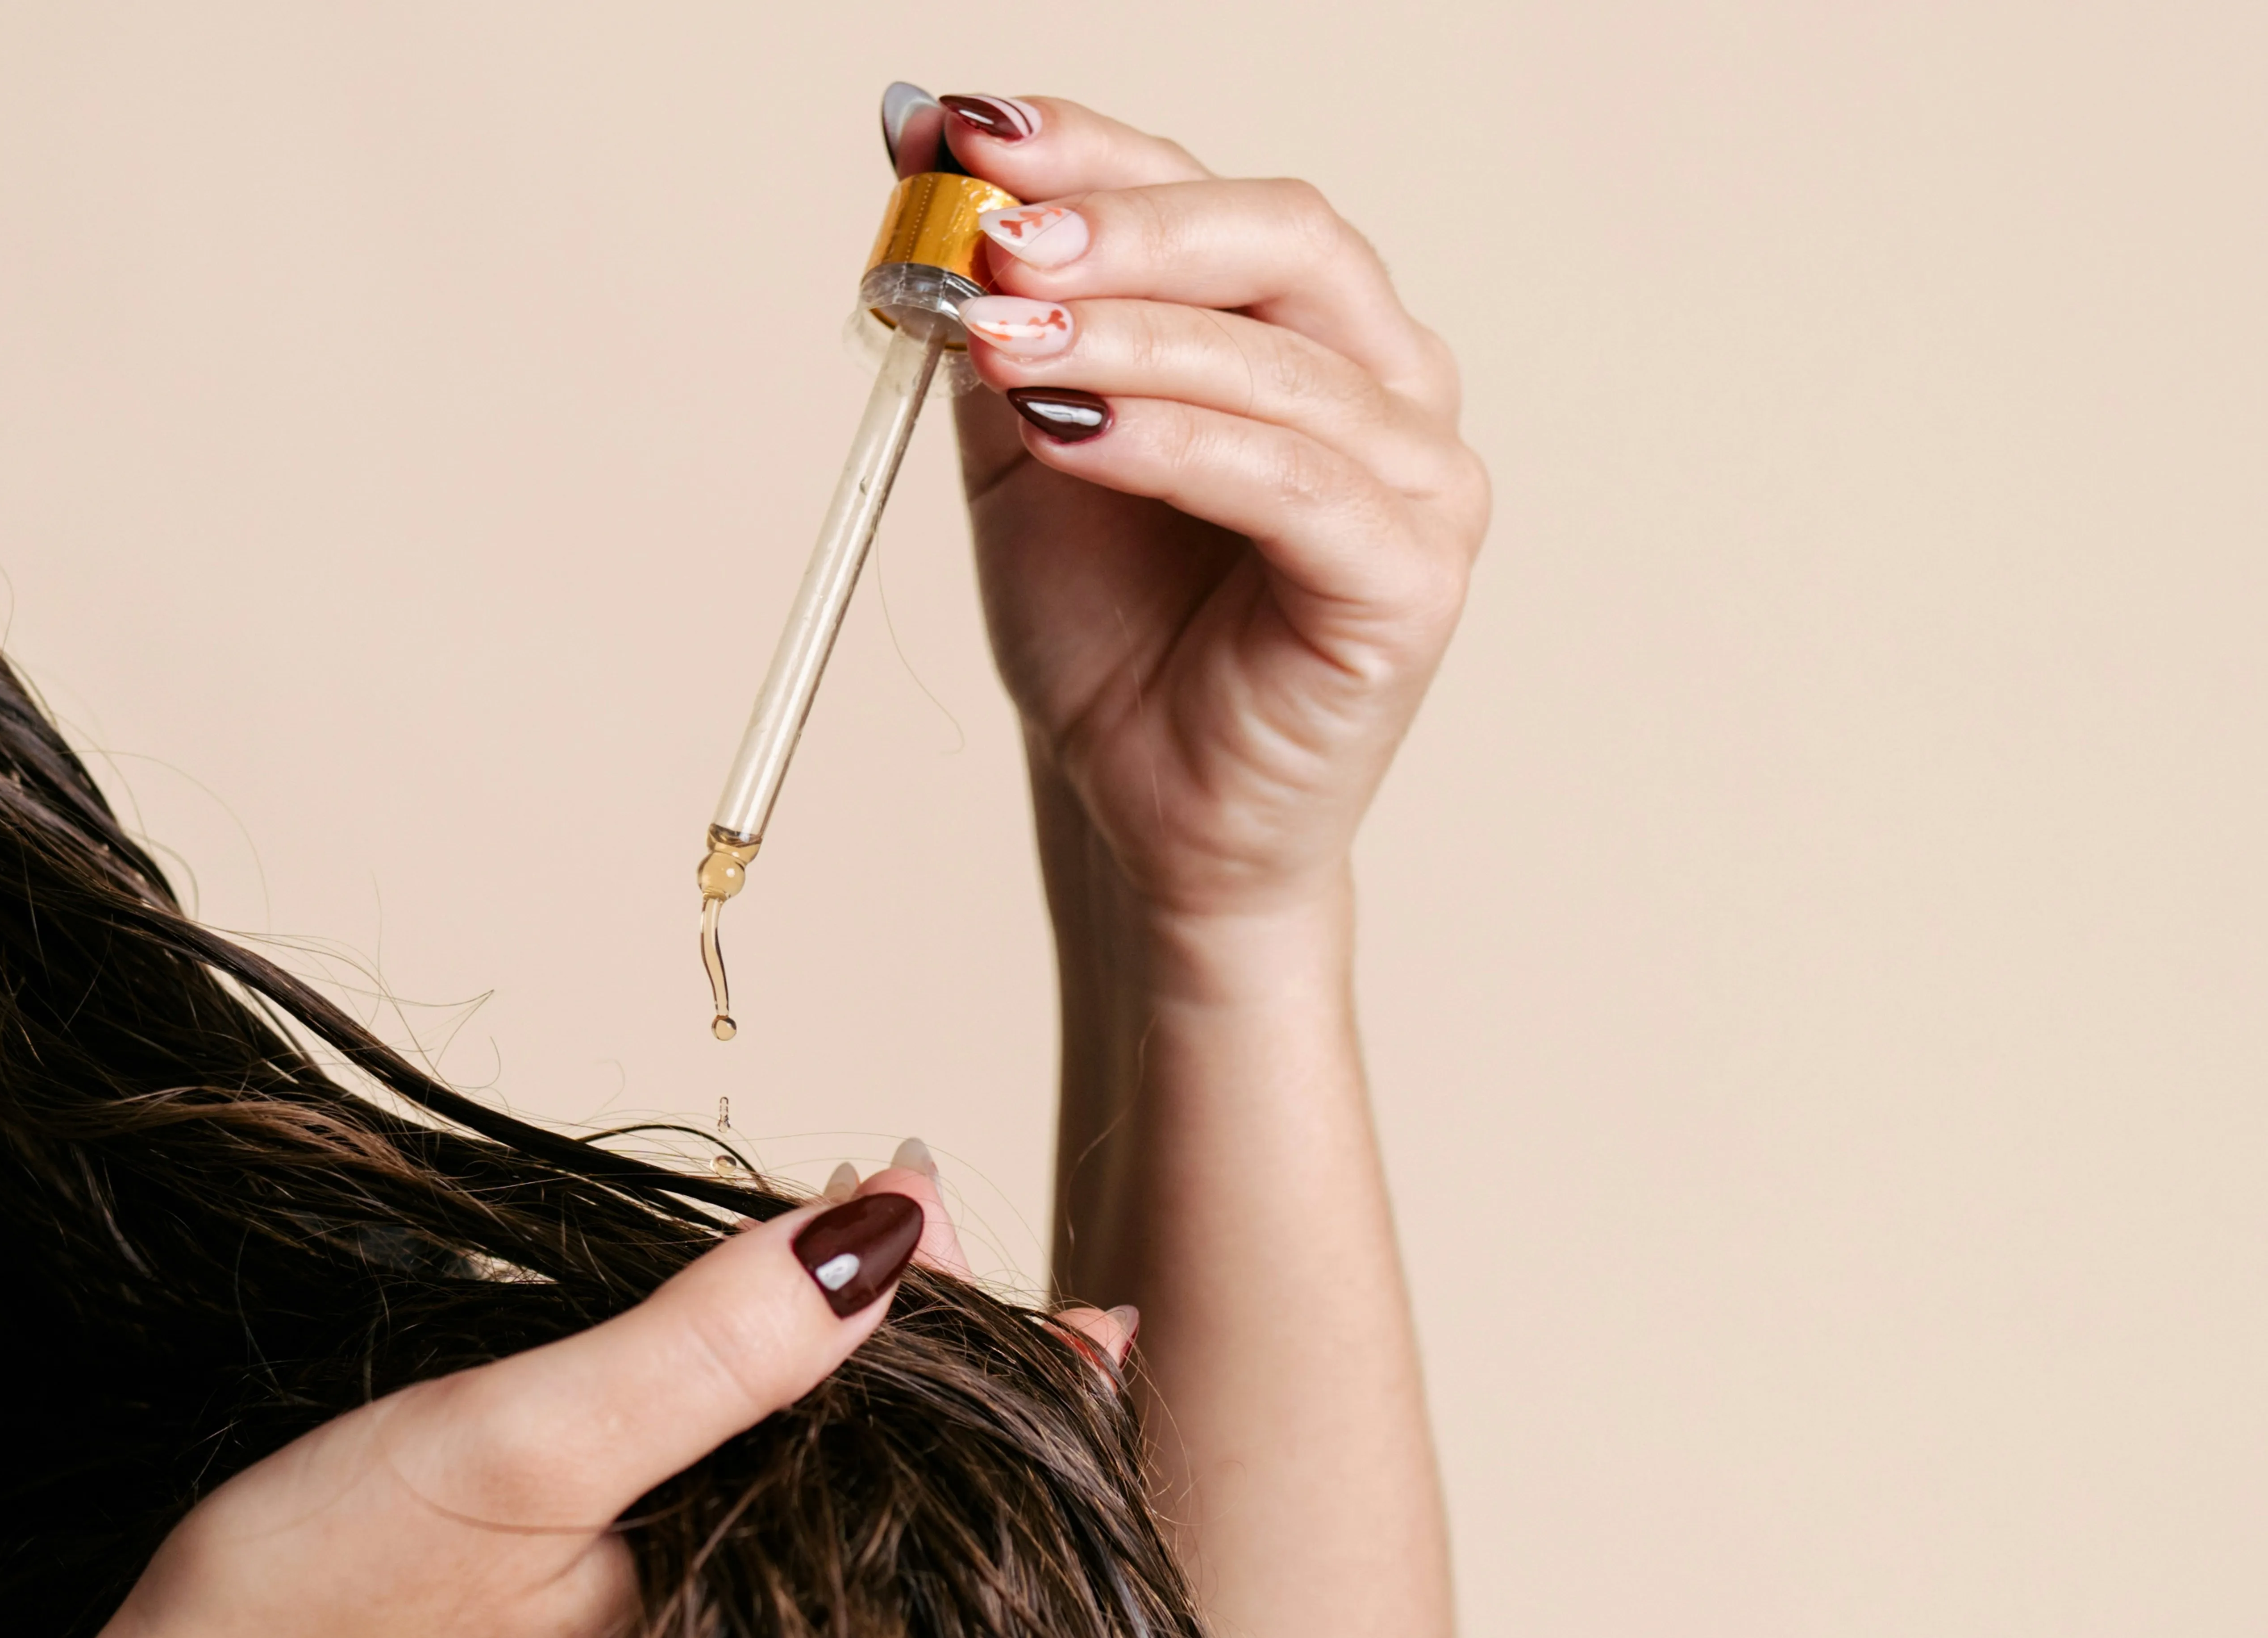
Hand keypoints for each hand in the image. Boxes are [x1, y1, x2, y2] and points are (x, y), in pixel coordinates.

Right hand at [0, 1150, 1137, 1637]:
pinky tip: (788, 1370)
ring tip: (922, 1278)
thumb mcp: (520, 1451)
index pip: (937, 1462)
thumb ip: (714, 1345)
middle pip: (902, 1486)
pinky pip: (748, 1520)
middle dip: (947, 1362)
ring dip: (865, 1385)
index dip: (984, 1334)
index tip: (997, 1219)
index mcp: (760, 1621)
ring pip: (825, 1495)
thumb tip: (894, 1222)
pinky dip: (775, 1425)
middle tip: (978, 1233)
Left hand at [938, 96, 1489, 919]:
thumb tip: (918, 129)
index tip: (962, 131)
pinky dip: (1173, 442)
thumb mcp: (1022, 441)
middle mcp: (1391, 382)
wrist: (1138, 807)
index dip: (1092, 150)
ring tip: (998, 338)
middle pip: (1283, 240)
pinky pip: (1294, 484)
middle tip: (996, 240)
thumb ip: (993, 303)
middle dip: (1128, 227)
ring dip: (1129, 334)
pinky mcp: (1410, 581)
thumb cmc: (1107, 631)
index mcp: (1311, 329)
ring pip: (1283, 360)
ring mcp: (1420, 481)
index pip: (1214, 195)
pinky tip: (1065, 428)